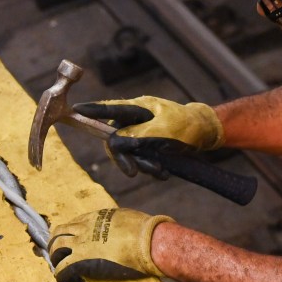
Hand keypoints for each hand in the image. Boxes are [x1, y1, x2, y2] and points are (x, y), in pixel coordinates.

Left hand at [48, 207, 173, 281]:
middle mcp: (85, 227)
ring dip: (54, 256)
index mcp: (97, 217)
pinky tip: (61, 278)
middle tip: (57, 251)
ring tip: (56, 264)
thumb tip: (124, 227)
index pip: (76, 222)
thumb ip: (119, 223)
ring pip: (56, 246)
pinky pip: (64, 266)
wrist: (147, 242)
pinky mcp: (83, 260)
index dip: (71, 232)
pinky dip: (60, 272)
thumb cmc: (145, 231)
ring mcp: (82, 243)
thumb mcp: (127, 218)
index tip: (72, 238)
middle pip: (60, 231)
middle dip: (56, 241)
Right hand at [75, 96, 223, 161]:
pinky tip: (163, 172)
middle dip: (125, 158)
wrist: (205, 134)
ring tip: (159, 171)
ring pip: (128, 154)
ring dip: (142, 165)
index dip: (92, 110)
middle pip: (115, 140)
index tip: (75, 110)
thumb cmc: (186, 125)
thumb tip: (116, 141)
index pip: (109, 109)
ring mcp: (140, 134)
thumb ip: (139, 134)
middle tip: (134, 173)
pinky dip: (150, 168)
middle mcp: (134, 120)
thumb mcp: (164, 129)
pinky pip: (140, 160)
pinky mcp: (147, 146)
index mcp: (137, 108)